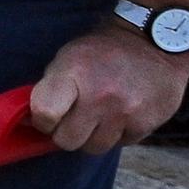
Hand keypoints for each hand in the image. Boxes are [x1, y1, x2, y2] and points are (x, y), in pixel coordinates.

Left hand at [26, 24, 188, 153]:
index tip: (48, 116)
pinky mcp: (146, 123)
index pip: (44, 114)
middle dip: (67, 133)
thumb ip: (50, 89)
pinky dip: (118, 134)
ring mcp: (125, 112)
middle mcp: (99, 95)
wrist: (156, 41)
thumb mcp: (69, 58)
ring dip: (93, 136)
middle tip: (75, 118)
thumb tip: (32, 122)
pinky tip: (122, 114)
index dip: (42, 121)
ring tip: (100, 115)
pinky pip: (121, 144)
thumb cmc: (103, 51)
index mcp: (73, 74)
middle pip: (67, 141)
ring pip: (95, 148)